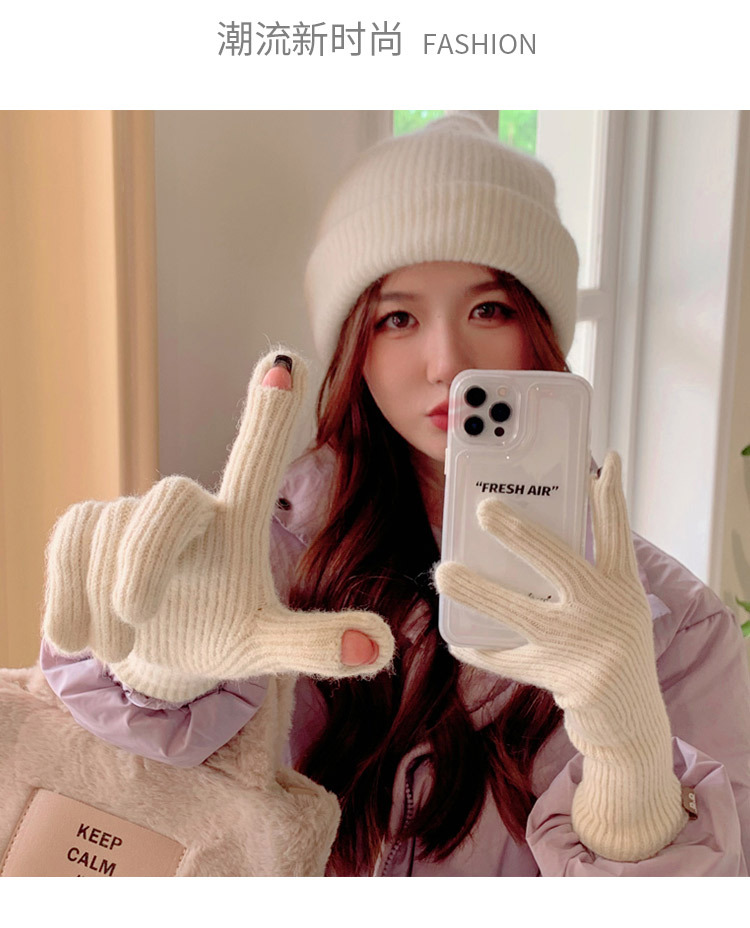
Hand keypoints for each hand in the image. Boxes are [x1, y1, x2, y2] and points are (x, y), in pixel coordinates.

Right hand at [43, 349, 394, 703]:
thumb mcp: (265, 646)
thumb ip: (315, 644)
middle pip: (169, 498)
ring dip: (105, 601)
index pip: (257, 458)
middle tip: (137, 615)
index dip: (271, 414)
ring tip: (122, 639)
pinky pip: (69, 543)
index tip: (287, 361)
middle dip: (145, 559)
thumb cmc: (217, 632)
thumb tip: (383, 650)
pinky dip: (69, 597)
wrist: (151, 651)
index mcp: (236, 523)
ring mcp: (131, 512)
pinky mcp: (85, 525)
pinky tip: (77, 634)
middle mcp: (187, 506)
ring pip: (107, 535)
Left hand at [435, 452, 686, 860]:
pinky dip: (480, 648)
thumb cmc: (609, 646)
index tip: (605, 461)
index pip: (615, 532)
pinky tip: (455, 637)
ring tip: (444, 572)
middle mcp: (605, 609)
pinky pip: (508, 659)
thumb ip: (588, 569)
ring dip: (479, 590)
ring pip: (521, 611)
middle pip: (561, 562)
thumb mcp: (614, 605)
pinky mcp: (563, 677)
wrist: (631, 723)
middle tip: (484, 509)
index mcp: (620, 585)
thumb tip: (536, 526)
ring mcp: (582, 644)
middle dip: (521, 534)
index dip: (610, 496)